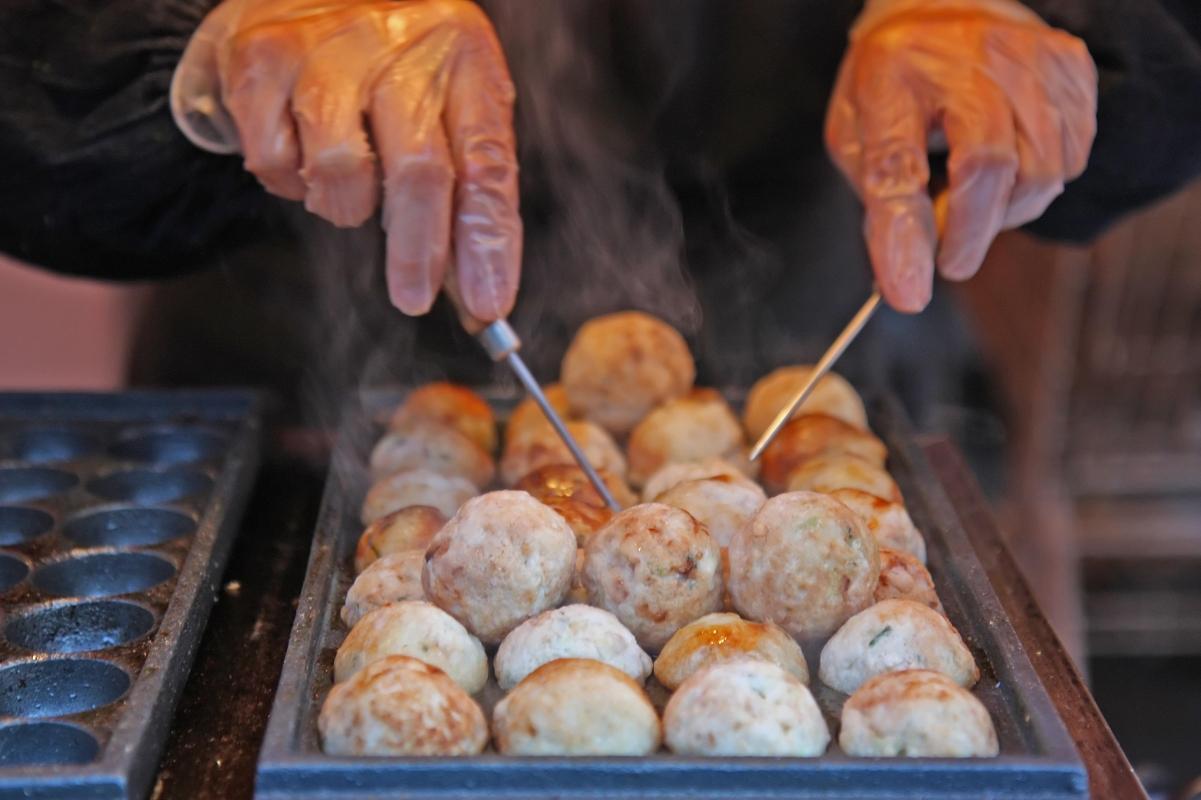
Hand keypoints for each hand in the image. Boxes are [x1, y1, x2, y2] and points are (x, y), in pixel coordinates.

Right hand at [171, 0, 521, 320]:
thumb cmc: (390, 65)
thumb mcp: (448, 105)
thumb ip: (467, 191)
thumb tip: (480, 291)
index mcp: (466, 58)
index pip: (486, 165)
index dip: (487, 243)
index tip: (488, 304)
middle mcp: (403, 45)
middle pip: (419, 170)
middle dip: (417, 250)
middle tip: (413, 298)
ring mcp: (328, 48)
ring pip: (341, 171)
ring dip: (345, 207)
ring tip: (349, 185)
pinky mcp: (261, 58)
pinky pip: (275, 160)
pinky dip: (288, 179)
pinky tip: (300, 149)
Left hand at [825, 0, 1097, 311]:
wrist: (942, 12)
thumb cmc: (894, 86)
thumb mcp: (857, 138)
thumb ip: (881, 203)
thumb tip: (906, 282)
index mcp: (893, 74)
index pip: (898, 164)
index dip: (905, 237)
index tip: (909, 295)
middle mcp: (969, 57)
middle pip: (989, 170)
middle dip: (968, 235)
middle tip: (947, 257)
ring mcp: (1029, 59)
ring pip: (1040, 172)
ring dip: (1003, 211)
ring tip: (970, 197)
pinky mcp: (1071, 69)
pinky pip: (1070, 159)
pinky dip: (1036, 185)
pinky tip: (1006, 170)